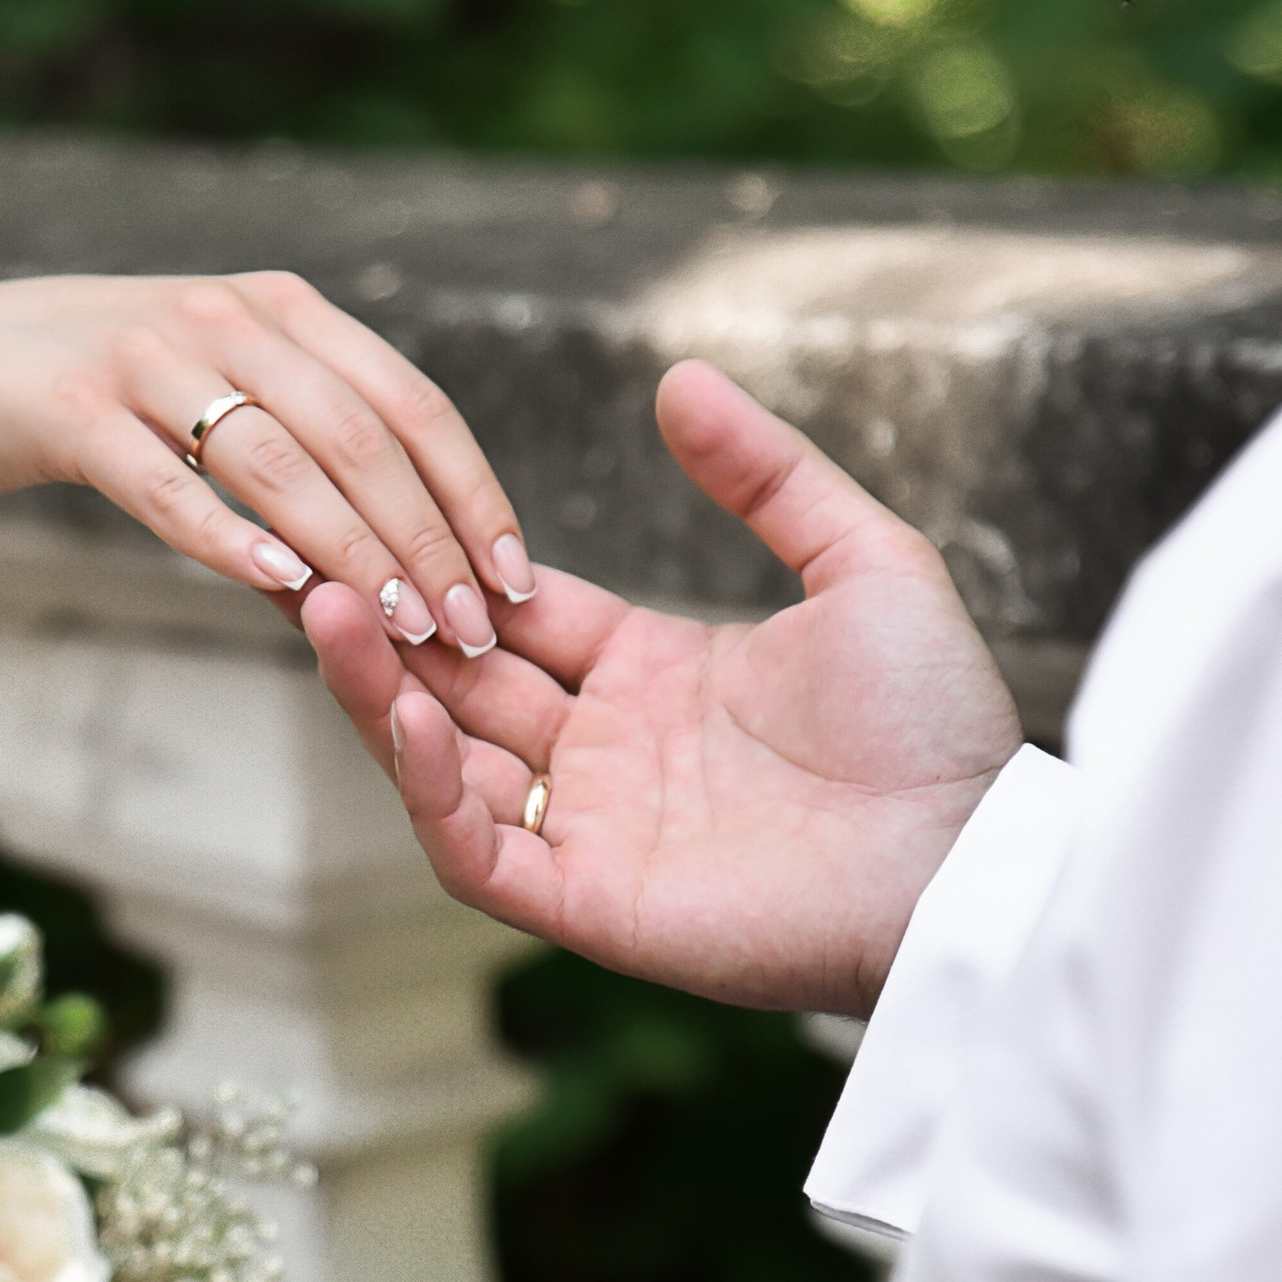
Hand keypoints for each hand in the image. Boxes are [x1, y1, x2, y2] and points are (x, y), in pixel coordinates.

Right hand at [0, 270, 531, 648]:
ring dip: (352, 553)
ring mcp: (148, 357)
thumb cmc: (114, 395)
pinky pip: (166, 485)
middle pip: (360, 438)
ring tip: (403, 628)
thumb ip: (312, 442)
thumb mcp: (225, 386)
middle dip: (428, 542)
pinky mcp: (75, 409)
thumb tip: (417, 555)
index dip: (473, 494)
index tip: (515, 580)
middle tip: (469, 632)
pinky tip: (280, 587)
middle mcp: (228, 319)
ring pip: (279, 462)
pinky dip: (228, 538)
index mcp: (284, 309)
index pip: (413, 402)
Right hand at [300, 361, 1023, 1017]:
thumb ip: (768, 474)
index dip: (449, 566)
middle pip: (458, 680)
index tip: (380, 505)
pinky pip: (478, 847)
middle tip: (309, 549)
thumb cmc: (940, 724)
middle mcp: (611, 753)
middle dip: (385, 620)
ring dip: (379, 692)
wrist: (972, 856)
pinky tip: (410, 712)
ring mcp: (595, 830)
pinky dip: (430, 787)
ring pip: (444, 762)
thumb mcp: (862, 562)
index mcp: (657, 675)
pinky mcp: (592, 903)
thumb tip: (680, 378)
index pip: (517, 613)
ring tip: (323, 608)